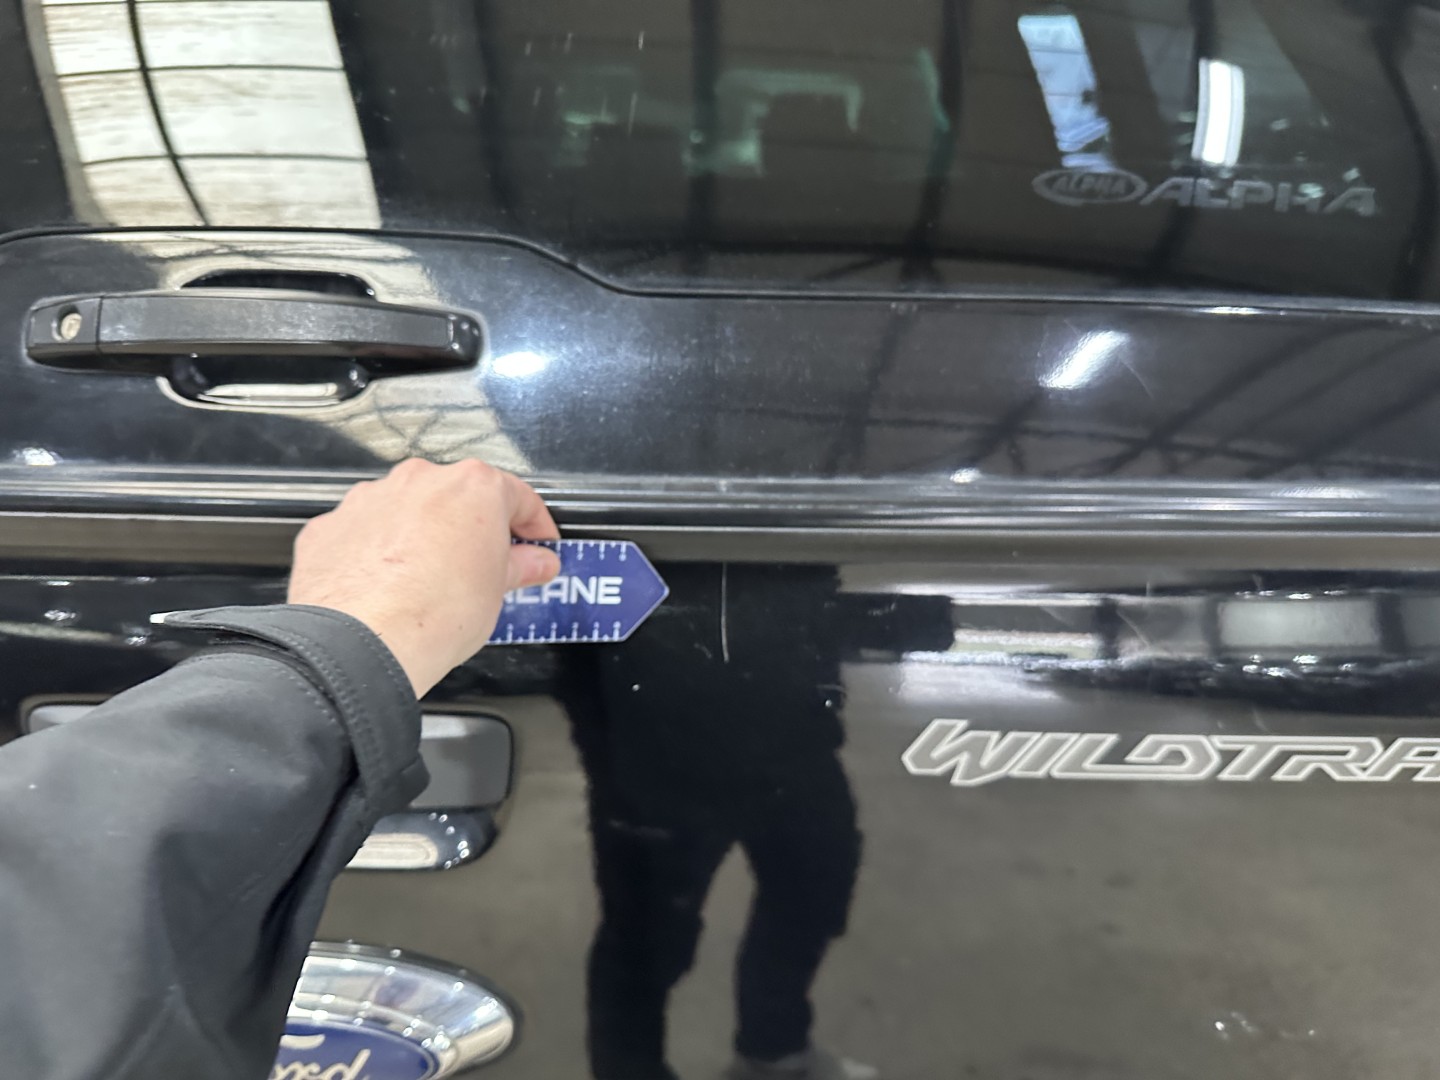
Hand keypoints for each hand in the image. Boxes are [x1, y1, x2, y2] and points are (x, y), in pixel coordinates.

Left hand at [287, 459, 560, 695]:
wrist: (361, 642)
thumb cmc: (431, 613)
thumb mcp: (497, 591)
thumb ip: (519, 567)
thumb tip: (534, 563)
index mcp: (472, 487)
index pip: (520, 497)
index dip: (535, 527)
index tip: (538, 548)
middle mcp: (420, 481)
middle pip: (459, 499)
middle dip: (474, 531)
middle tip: (487, 569)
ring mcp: (371, 499)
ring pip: (408, 512)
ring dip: (422, 538)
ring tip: (430, 583)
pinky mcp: (331, 525)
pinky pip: (366, 532)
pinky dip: (378, 553)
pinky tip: (388, 587)